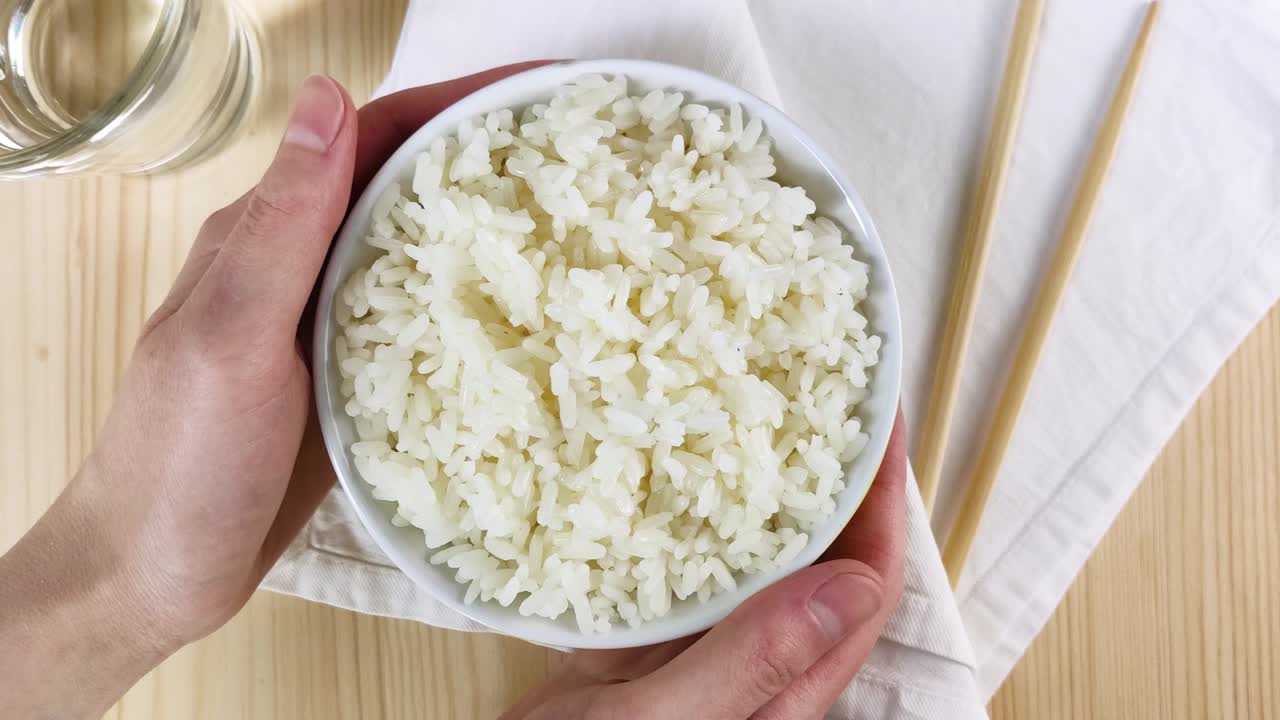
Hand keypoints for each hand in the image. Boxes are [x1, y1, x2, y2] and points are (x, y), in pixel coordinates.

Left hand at [0, 63, 546, 719]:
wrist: (157, 572)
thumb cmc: (180, 459)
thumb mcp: (230, 336)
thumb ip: (284, 226)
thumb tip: (330, 98)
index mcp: (268, 235)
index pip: (371, 138)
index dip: (456, 104)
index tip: (541, 91)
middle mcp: (304, 267)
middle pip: (409, 189)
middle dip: (492, 160)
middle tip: (585, 159)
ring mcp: (333, 327)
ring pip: (424, 256)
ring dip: (493, 231)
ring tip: (578, 227)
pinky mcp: (359, 382)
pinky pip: (427, 328)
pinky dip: (478, 309)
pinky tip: (530, 319)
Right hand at [503, 411, 906, 719]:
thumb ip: (751, 662)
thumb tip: (849, 584)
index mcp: (781, 692)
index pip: (861, 587)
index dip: (881, 505)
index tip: (877, 425)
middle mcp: (753, 668)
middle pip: (817, 563)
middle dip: (832, 479)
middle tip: (825, 393)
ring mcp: (696, 656)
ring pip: (751, 560)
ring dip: (764, 489)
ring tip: (756, 411)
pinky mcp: (642, 649)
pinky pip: (679, 572)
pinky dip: (684, 519)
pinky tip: (664, 473)